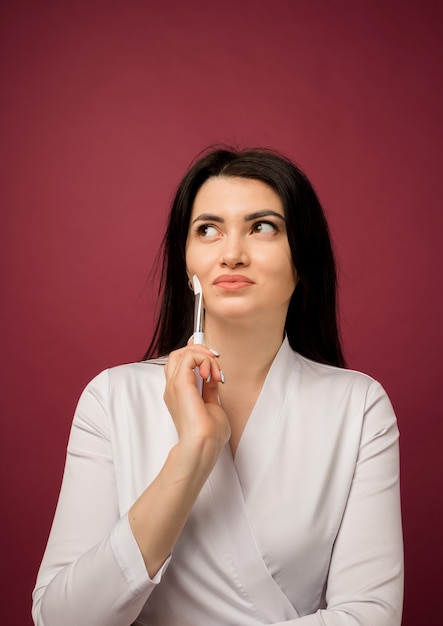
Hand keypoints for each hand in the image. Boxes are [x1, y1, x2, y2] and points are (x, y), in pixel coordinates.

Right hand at [163, 344, 230, 459]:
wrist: (203, 445)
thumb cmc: (209, 435)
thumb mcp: (212, 406)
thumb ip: (209, 390)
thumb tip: (212, 378)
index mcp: (178, 393)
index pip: (181, 363)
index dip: (198, 357)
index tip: (215, 364)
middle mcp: (173, 387)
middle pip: (178, 354)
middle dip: (200, 351)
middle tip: (215, 361)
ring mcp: (174, 385)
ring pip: (183, 352)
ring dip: (204, 355)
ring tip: (214, 372)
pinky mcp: (180, 383)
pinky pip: (189, 356)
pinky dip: (203, 359)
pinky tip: (211, 374)